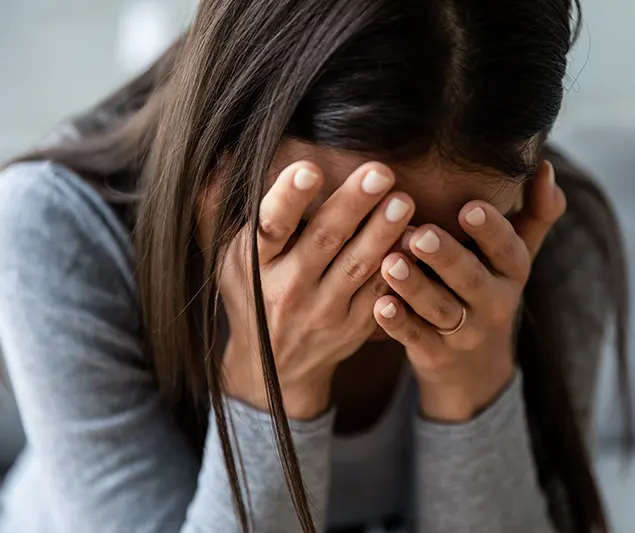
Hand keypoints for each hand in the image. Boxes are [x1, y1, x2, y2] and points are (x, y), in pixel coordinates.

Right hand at [218, 161, 413, 418]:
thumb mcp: (231, 259)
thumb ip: (229, 211)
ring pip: (357, 266)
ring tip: (403, 201)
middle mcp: (287, 288)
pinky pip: (379, 292)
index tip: (310, 169)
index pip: (271, 228)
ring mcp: (323, 310)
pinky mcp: (353, 325)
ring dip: (383, 232)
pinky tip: (414, 240)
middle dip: (352, 204)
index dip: (289, 198)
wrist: (274, 366)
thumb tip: (220, 158)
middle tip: (379, 172)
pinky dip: (397, 267)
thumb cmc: (253, 294)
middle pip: (324, 241)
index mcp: (255, 264)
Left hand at [373, 161, 565, 421]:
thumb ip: (535, 213)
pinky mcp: (435, 354)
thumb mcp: (516, 257)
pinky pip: (416, 339)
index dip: (491, 230)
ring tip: (390, 262)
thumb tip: (544, 166)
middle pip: (471, 279)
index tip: (469, 207)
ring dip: (415, 287)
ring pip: (439, 309)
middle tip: (419, 234)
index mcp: (512, 272)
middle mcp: (493, 303)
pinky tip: (379, 304)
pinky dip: (398, 324)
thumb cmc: (490, 290)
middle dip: (446, 256)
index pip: (508, 250)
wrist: (477, 369)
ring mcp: (463, 332)